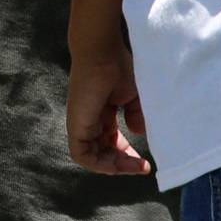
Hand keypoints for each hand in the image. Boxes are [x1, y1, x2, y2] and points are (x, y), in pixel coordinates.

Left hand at [65, 38, 151, 178]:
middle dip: (123, 164)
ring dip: (114, 167)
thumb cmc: (117, 67)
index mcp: (101, 114)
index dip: (127, 154)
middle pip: (103, 152)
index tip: (145, 162)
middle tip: (142, 167)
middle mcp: (90, 121)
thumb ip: (136, 115)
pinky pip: (82, 156)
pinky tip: (117, 164)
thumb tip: (138, 133)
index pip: (111, 142)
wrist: (102, 54)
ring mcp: (81, 124)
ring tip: (134, 166)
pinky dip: (99, 164)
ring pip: (93, 158)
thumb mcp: (133, 96)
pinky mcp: (75, 126)